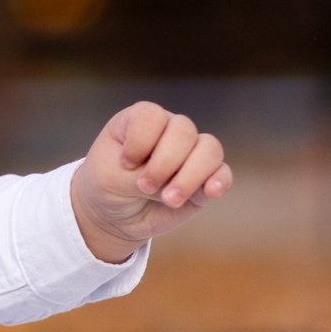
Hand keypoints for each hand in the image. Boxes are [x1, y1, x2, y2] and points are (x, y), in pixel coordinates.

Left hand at [69, 102, 232, 263]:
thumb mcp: (109, 178)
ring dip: (190, 176)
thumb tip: (179, 181)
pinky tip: (210, 192)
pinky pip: (223, 173)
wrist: (115, 215)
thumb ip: (140, 175)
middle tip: (144, 187)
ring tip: (169, 200)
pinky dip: (220, 181)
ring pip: (209, 149)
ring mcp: (190, 153)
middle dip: (164, 163)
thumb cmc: (107, 186)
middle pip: (183, 131)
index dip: (140, 142)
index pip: (152, 116)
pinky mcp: (205, 180)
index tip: (124, 163)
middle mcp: (169, 130)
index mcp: (141, 119)